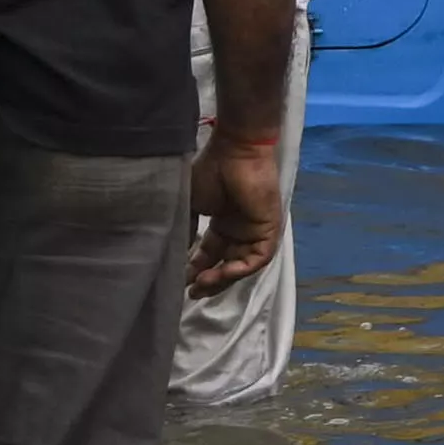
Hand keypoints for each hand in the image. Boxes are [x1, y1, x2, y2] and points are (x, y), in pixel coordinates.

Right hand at [189, 123, 284, 295]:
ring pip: (241, 265)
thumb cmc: (210, 171)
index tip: (180, 282)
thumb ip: (185, 229)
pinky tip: (220, 273)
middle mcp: (239, 230)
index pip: (210, 255)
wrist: (234, 151)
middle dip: (209, 281)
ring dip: (222, 279)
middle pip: (226, 264)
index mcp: (222, 224)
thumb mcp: (190, 205)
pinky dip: (240, 269)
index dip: (196, 270)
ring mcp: (255, 230)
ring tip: (201, 286)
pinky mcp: (269, 229)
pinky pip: (258, 258)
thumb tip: (174, 253)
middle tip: (191, 292)